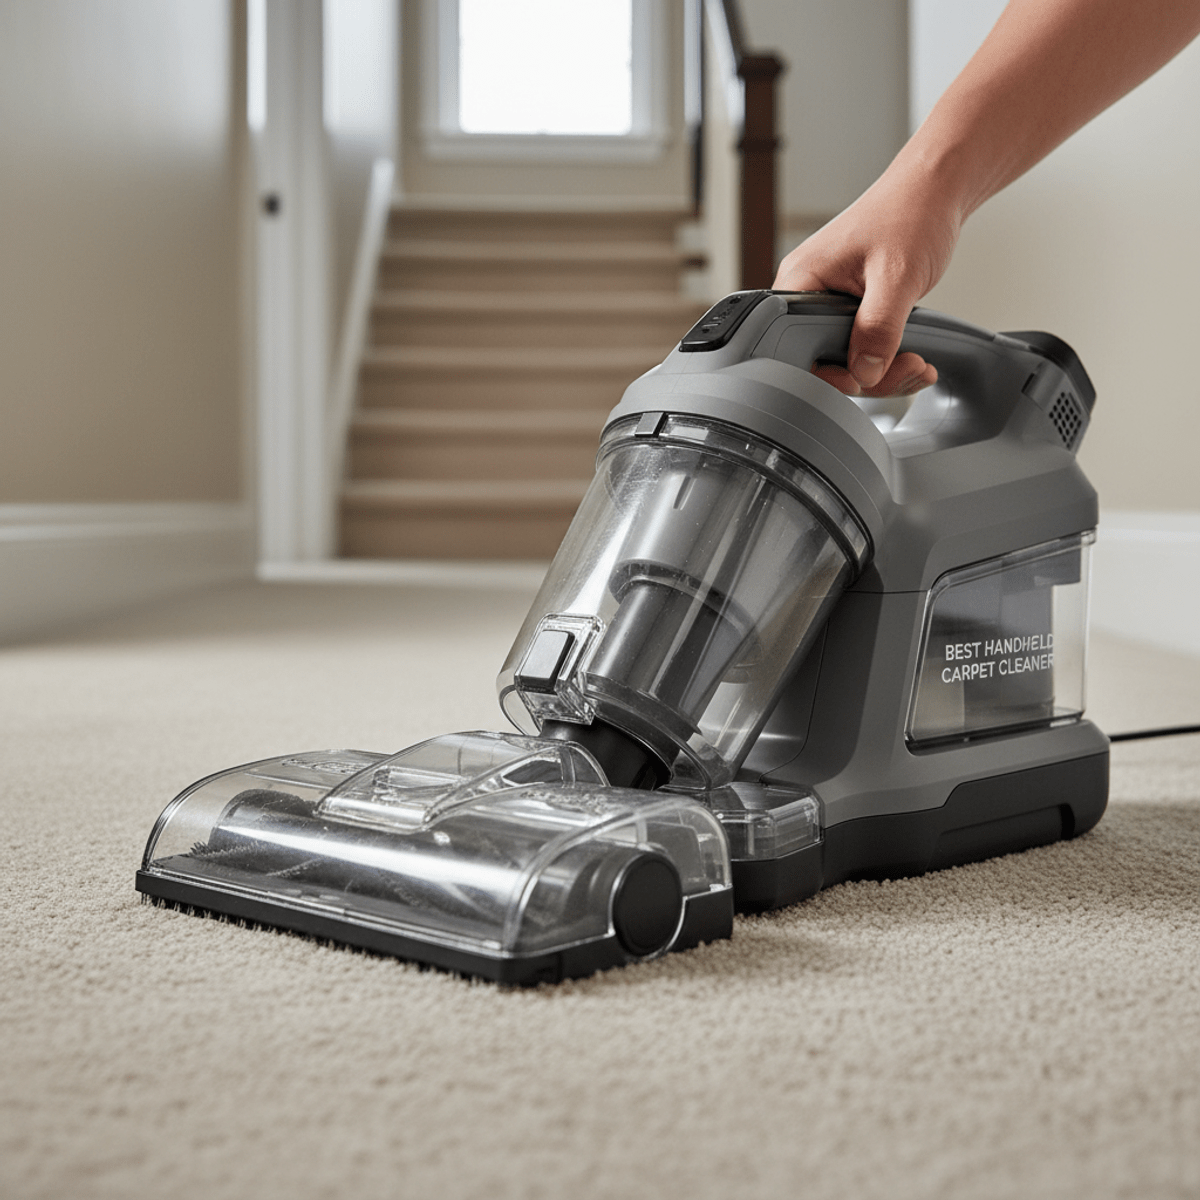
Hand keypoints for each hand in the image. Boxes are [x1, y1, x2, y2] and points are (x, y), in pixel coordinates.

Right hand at [773, 157, 963, 395]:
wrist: (934, 191)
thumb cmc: (910, 213)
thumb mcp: (896, 277)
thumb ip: (878, 328)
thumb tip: (865, 372)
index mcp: (800, 282)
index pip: (794, 350)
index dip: (828, 373)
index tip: (864, 378)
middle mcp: (807, 294)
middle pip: (822, 362)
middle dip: (869, 376)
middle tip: (907, 369)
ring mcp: (827, 303)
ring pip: (845, 360)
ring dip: (885, 371)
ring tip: (917, 364)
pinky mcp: (849, 309)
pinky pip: (859, 348)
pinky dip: (888, 359)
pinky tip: (912, 356)